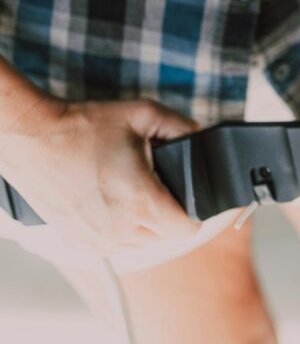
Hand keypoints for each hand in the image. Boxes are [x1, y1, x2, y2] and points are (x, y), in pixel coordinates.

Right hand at [0, 96, 199, 253]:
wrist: (34, 137)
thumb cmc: (85, 126)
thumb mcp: (144, 115)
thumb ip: (184, 128)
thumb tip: (204, 138)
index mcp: (140, 201)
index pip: (187, 229)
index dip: (196, 212)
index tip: (190, 197)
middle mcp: (118, 228)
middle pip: (166, 236)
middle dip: (170, 213)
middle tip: (159, 185)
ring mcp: (96, 240)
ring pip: (141, 243)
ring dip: (146, 223)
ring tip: (134, 191)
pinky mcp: (78, 242)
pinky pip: (116, 245)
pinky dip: (122, 229)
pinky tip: (115, 202)